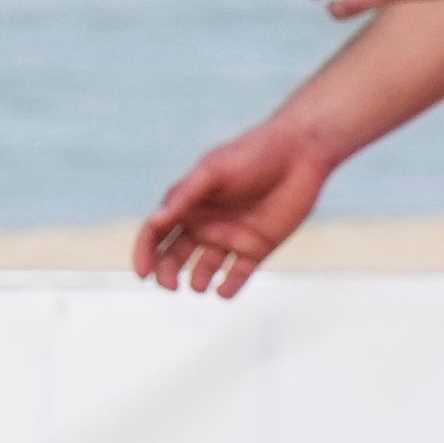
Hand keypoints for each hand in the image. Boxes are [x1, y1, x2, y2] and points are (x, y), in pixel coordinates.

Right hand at [136, 119, 338, 299]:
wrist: (300, 153)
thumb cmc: (253, 155)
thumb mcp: (214, 171)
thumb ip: (185, 195)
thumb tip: (155, 220)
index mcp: (189, 203)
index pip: (157, 233)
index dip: (145, 253)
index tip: (143, 273)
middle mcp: (206, 223)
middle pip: (175, 256)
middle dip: (167, 273)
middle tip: (171, 285)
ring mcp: (230, 238)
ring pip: (204, 270)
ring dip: (196, 281)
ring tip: (198, 284)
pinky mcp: (256, 249)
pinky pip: (237, 276)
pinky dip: (228, 288)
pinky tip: (225, 289)